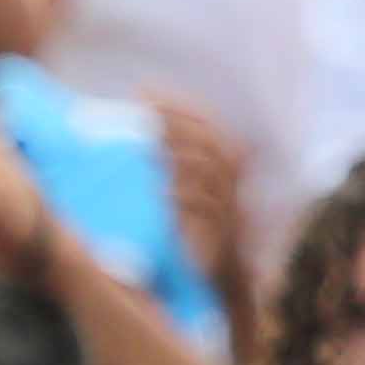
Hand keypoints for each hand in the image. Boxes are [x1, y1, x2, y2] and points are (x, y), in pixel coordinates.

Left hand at [152, 97, 244, 302]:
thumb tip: (134, 135)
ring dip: (179, 155)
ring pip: (209, 170)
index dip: (174, 104)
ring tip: (149, 147)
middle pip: (206, 140)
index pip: (203, 121)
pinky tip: (161, 190)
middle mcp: (230, 179)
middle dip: (174, 122)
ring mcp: (228, 204)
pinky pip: (205, 207)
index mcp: (223, 162)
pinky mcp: (222, 230)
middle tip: (142, 112)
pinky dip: (183, 196)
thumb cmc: (192, 227)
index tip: (142, 91)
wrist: (215, 274)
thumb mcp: (180, 189)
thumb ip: (167, 161)